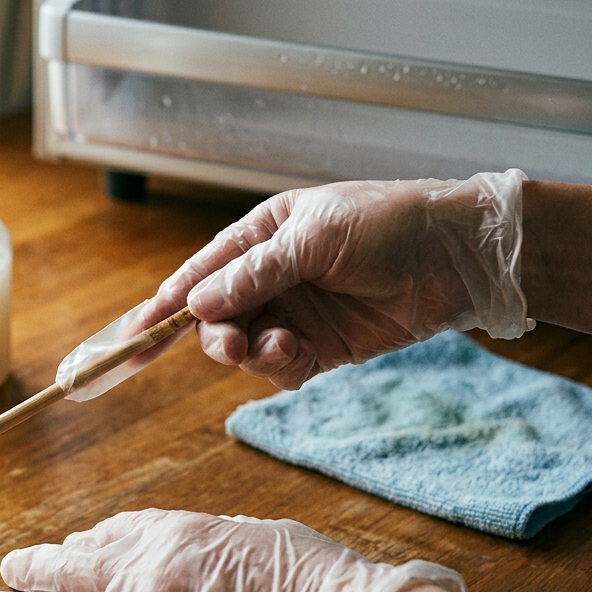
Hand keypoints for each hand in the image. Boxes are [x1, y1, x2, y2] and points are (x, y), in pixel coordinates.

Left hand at [0, 509, 465, 591]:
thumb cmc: (310, 581)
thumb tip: (196, 553)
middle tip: (5, 570)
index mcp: (172, 533)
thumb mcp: (255, 535)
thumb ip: (210, 543)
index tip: (70, 546)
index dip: (85, 542)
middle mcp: (142, 574)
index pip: (113, 534)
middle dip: (32, 570)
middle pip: (71, 570)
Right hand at [135, 171, 532, 389]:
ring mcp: (297, 312)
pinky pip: (280, 367)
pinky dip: (279, 366)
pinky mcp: (323, 346)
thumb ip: (256, 273)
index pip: (201, 271)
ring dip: (251, 353)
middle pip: (216, 317)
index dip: (164, 302)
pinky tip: (299, 352)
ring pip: (246, 347)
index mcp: (263, 234)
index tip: (133, 333)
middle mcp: (273, 275)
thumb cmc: (390, 224)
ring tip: (281, 345)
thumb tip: (198, 302)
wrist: (458, 255)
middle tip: (229, 344)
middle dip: (214, 335)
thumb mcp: (316, 238)